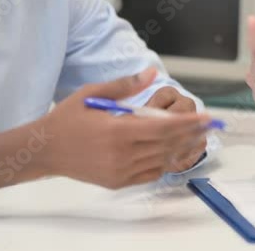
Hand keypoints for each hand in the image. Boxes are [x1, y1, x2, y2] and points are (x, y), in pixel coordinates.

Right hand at [40, 68, 210, 188]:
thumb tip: (152, 72)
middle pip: (166, 144)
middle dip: (190, 134)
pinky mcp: (118, 182)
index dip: (187, 122)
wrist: (46, 149)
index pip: (162, 127)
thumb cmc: (67, 118)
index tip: (204, 116)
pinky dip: (163, 162)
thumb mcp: (92, 93)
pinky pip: (150, 173)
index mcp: (117, 130)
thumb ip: (125, 84)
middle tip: (208, 125)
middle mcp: (121, 154)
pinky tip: (171, 151)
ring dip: (180, 148)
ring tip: (195, 137)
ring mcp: (120, 171)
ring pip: (161, 160)